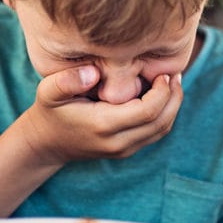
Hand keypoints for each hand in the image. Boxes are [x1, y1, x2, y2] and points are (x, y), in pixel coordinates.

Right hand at [19, 65, 183, 163]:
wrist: (47, 143)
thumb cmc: (50, 111)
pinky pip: (155, 133)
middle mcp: (117, 142)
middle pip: (161, 122)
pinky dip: (165, 114)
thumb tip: (94, 73)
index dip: (162, 91)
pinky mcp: (127, 150)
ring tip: (172, 82)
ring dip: (172, 106)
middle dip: (174, 97)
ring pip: (162, 130)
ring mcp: (123, 149)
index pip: (148, 111)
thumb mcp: (48, 91)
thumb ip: (67, 80)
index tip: (162, 72)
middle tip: (175, 74)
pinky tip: (162, 95)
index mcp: (103, 126)